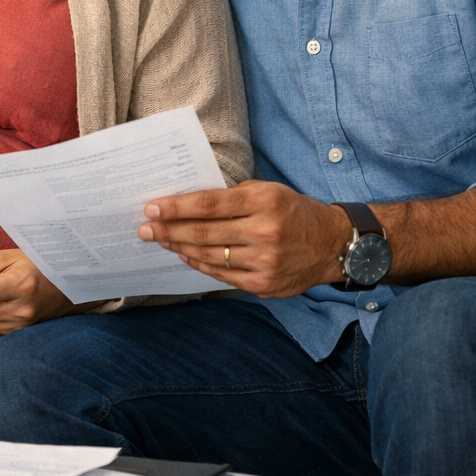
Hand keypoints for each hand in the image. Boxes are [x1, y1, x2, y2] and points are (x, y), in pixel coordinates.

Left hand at [138, 181, 350, 297]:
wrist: (332, 244)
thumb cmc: (294, 211)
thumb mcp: (268, 191)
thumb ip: (232, 197)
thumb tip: (187, 203)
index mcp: (263, 202)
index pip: (208, 204)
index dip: (175, 207)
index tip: (151, 207)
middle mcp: (264, 232)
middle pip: (203, 233)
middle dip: (167, 230)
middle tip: (143, 228)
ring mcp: (264, 262)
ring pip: (208, 256)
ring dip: (179, 248)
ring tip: (160, 240)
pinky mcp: (264, 285)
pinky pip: (221, 275)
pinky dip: (199, 264)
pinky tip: (185, 255)